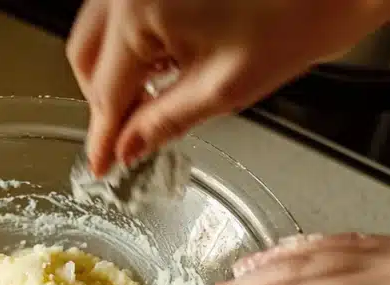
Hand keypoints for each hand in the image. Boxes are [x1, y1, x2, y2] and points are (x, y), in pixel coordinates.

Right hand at [68, 0, 389, 174]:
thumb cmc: (301, 14)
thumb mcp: (223, 89)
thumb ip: (163, 122)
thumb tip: (128, 146)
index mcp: (139, 9)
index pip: (106, 89)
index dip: (104, 134)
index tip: (100, 163)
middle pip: (88, 54)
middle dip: (106, 99)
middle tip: (128, 135)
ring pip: (100, 31)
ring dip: (118, 69)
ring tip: (154, 97)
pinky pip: (123, 10)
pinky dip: (135, 41)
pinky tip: (165, 61)